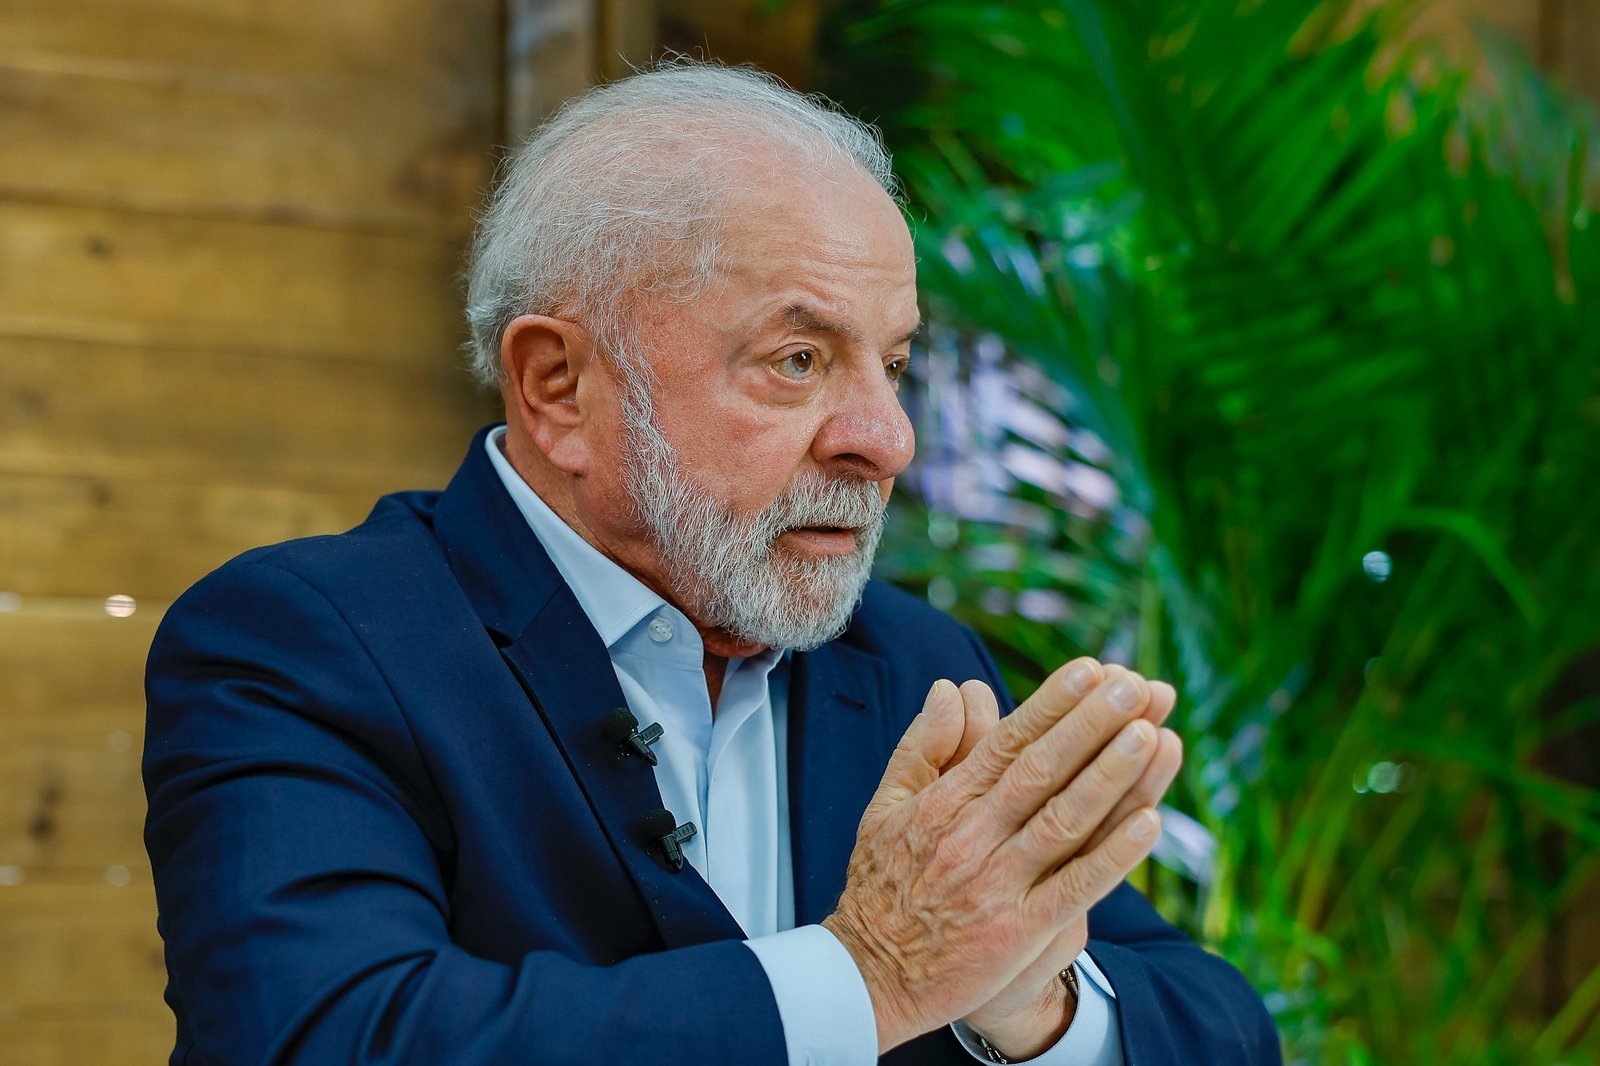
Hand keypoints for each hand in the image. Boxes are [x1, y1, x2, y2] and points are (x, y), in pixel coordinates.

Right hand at [821, 659, 1165, 1052]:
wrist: (868, 977)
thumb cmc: (881, 884)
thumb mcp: (885, 806)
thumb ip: (923, 746)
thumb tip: (951, 687)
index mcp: (944, 803)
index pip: (1006, 741)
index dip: (1052, 704)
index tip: (1091, 669)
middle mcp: (971, 837)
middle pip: (1041, 771)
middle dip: (1091, 724)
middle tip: (1133, 684)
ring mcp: (997, 885)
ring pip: (1062, 821)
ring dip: (1110, 777)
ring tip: (1150, 735)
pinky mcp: (1018, 932)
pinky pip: (1074, 888)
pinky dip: (1112, 856)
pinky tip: (1148, 823)